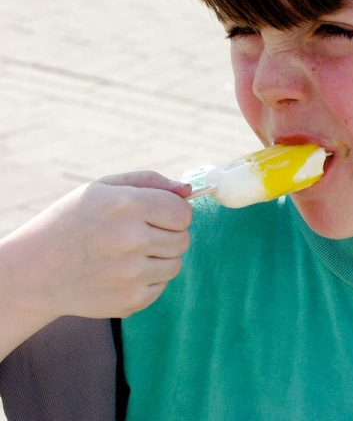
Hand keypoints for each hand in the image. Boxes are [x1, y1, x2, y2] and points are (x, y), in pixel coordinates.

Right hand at [0, 172, 191, 358]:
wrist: (33, 271)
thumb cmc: (71, 222)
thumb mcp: (103, 188)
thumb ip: (150, 182)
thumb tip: (188, 190)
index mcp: (127, 206)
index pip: (183, 212)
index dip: (174, 212)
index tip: (158, 214)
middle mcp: (131, 240)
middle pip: (183, 239)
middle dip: (167, 234)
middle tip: (139, 234)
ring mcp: (132, 274)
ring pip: (175, 264)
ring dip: (159, 258)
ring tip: (128, 253)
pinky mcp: (131, 300)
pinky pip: (161, 286)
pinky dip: (148, 279)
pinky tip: (120, 272)